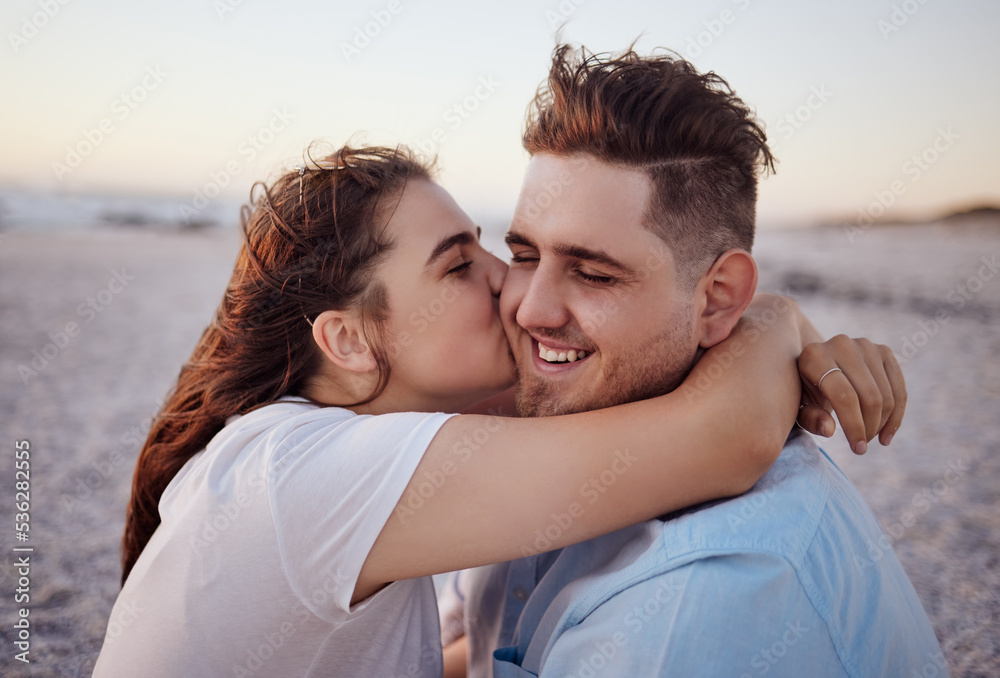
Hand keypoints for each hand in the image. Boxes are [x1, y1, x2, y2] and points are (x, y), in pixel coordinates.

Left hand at [796, 335, 906, 453]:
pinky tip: (887, 433)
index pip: (844, 396)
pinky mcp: (883, 351)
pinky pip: (898, 389)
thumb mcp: (799, 406)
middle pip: (869, 397)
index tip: (858, 449)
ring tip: (870, 437)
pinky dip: (897, 415)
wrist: (815, 365)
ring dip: (882, 424)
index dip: (855, 426)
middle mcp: (841, 345)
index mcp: (815, 356)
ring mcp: (865, 345)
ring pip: (886, 395)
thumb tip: (830, 429)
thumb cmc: (805, 391)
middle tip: (862, 446)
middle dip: (869, 427)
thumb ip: (811, 418)